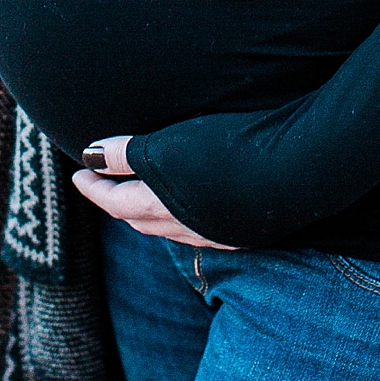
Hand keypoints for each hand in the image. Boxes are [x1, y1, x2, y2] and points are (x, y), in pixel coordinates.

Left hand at [71, 134, 237, 248]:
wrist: (301, 170)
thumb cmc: (232, 151)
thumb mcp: (169, 146)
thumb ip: (127, 154)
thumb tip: (91, 155)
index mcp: (166, 209)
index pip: (116, 204)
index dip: (94, 189)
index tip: (77, 175)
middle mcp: (190, 230)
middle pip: (141, 221)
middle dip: (117, 204)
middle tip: (102, 184)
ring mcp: (221, 234)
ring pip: (172, 229)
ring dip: (149, 214)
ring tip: (140, 195)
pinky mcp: (248, 230)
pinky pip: (200, 231)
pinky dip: (182, 220)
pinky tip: (191, 209)